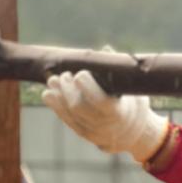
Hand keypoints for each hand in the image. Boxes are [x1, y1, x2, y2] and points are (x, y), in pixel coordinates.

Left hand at [42, 70, 168, 162]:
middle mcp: (104, 124)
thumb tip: (105, 50)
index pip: (101, 101)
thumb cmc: (132, 104)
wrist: (131, 132)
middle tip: (65, 75)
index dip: (87, 87)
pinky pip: (66, 119)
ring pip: (69, 114)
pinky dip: (55, 105)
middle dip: (67, 89)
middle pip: (79, 107)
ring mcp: (91, 131)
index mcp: (119, 112)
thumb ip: (119, 71)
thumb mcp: (132, 89)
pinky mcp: (81, 132)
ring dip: (58, 95)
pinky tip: (49, 93)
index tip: (80, 74)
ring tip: (53, 80)